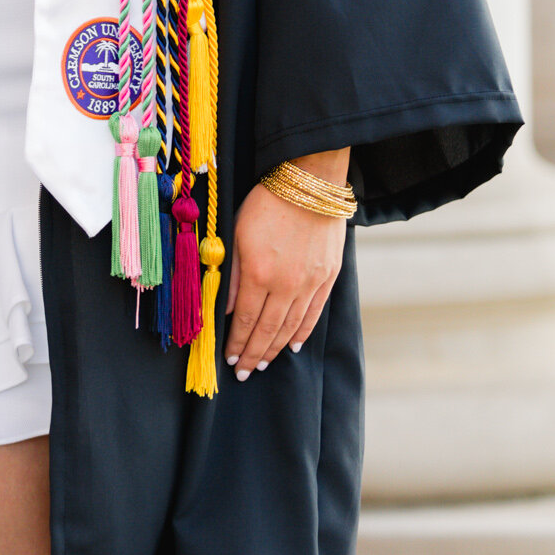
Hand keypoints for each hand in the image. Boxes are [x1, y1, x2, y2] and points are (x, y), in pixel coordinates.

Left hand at [223, 152, 348, 379]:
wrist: (310, 182)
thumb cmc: (266, 202)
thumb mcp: (237, 233)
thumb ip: (231, 274)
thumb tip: (226, 309)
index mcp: (259, 274)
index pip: (246, 320)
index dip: (237, 342)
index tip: (230, 359)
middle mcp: (286, 285)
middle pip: (268, 329)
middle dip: (254, 353)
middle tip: (245, 372)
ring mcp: (310, 283)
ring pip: (291, 326)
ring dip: (276, 348)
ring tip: (264, 363)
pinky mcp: (328, 277)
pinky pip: (314, 313)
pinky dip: (302, 332)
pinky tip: (294, 345)